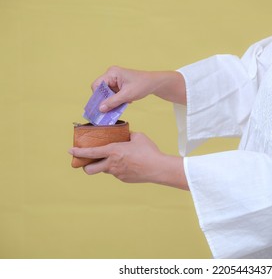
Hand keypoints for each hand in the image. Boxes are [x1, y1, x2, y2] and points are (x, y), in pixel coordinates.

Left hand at [69, 132, 188, 189]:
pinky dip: (118, 168)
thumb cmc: (148, 151)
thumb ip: (127, 135)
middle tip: (89, 161)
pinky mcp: (124, 179)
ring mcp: (117, 174)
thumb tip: (124, 134)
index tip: (70, 150)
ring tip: (115, 159)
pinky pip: (116, 173)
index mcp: (113, 151)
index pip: (91, 152)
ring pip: (105, 170)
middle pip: (90, 169)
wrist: (158, 168)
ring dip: (105, 165)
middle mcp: (112, 164)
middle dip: (86, 166)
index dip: (78, 151)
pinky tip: (128, 164)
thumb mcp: (137, 137)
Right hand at [92, 66, 186, 111]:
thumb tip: (100, 109)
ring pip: (107, 93)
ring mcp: (115, 79)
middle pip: (101, 90)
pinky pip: (113, 94)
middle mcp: (111, 74)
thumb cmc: (142, 85)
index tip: (101, 108)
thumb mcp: (127, 95)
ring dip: (113, 101)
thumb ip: (113, 102)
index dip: (98, 97)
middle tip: (111, 109)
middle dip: (106, 100)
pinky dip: (117, 99)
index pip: (96, 85)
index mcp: (112, 73)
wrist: (154, 84)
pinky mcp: (119, 84)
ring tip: (123, 103)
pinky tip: (126, 101)